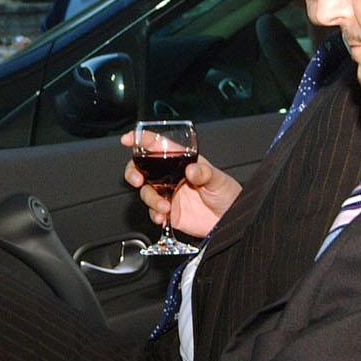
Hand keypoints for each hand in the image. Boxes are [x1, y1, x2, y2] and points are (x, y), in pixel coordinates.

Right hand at [121, 132, 240, 238]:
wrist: (231, 220)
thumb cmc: (229, 194)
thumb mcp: (219, 179)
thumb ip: (205, 174)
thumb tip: (191, 170)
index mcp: (182, 162)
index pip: (158, 146)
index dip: (141, 141)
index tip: (129, 140)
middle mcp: (172, 177)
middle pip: (143, 169)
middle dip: (134, 172)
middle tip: (137, 180)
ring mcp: (169, 195)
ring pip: (146, 192)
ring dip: (150, 199)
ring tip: (164, 208)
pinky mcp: (170, 213)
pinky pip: (154, 212)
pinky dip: (155, 215)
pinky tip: (163, 218)